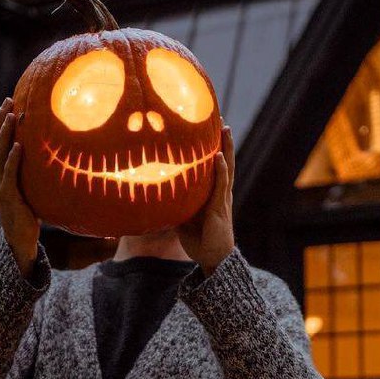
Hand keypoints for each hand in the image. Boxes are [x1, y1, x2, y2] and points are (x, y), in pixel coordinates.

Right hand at [0, 96, 39, 276]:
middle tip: (9, 101)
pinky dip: (13, 159)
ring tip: (12, 116)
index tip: (8, 102)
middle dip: (0, 120)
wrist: (20, 240)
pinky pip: (9, 174)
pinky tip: (20, 147)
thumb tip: (51, 151)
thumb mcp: (27, 186)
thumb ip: (31, 170)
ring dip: (5, 134)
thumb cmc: (27, 211)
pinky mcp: (7, 196)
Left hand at [176, 123, 235, 274]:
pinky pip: (222, 184)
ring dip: (226, 148)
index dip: (212, 147)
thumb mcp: (182, 217)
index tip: (209, 129)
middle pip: (224, 160)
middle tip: (221, 120)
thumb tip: (152, 194)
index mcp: (211, 193)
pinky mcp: (221, 206)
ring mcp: (222, 197)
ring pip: (227, 167)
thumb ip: (173, 203)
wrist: (213, 258)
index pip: (214, 165)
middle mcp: (220, 191)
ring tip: (226, 130)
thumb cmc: (198, 239)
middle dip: (223, 141)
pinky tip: (219, 157)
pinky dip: (221, 170)